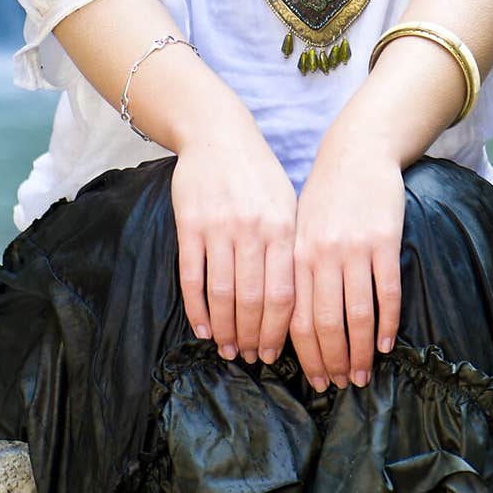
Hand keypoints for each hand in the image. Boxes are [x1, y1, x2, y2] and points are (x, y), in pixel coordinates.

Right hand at [171, 116, 297, 365]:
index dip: (279, 331)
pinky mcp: (189, 224)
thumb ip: (292, 247)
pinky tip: (203, 328)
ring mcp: (219, 227)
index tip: (276, 354)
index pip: (284, 294)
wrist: (218, 134)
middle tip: (251, 359)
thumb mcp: (287, 203)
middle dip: (253, 337)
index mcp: (283, 227)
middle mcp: (253, 230)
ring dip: (225, 329)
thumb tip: (302, 300)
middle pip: (253, 300)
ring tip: (228, 349)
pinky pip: (192, 276)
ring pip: (222, 293)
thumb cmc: (258, 173)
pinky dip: (197, 308)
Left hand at [290, 130, 404, 390]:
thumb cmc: (325, 195)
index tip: (315, 379)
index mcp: (296, 253)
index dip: (305, 354)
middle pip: (325, 322)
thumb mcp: (298, 226)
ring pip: (357, 314)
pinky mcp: (384, 241)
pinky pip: (386, 292)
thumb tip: (289, 318)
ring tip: (363, 375)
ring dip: (360, 351)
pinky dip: (387, 323)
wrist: (357, 151)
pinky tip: (387, 344)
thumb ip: (294, 267)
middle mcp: (321, 254)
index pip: (296, 317)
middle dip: (332, 360)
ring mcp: (354, 248)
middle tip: (341, 385)